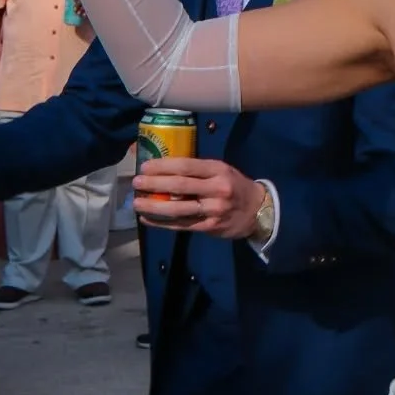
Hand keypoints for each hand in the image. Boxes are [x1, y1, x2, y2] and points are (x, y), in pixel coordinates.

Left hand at [132, 158, 270, 239]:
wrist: (257, 211)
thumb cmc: (234, 186)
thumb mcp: (222, 170)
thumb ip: (198, 171)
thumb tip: (164, 169)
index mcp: (218, 170)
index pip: (187, 166)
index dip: (164, 166)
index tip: (145, 166)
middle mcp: (216, 189)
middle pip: (180, 186)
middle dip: (154, 184)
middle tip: (136, 182)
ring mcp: (213, 210)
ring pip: (178, 209)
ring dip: (154, 207)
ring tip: (136, 203)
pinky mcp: (209, 227)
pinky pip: (181, 225)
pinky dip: (162, 223)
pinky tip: (147, 219)